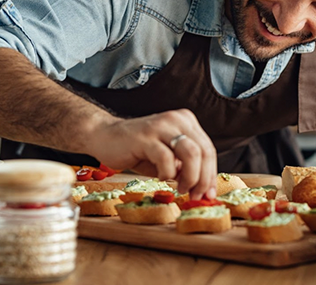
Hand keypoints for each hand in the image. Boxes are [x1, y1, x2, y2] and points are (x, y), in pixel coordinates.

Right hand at [87, 109, 217, 199]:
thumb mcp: (167, 158)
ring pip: (191, 153)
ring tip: (181, 189)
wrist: (104, 137)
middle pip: (204, 151)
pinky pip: (167, 158)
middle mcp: (176, 120)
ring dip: (191, 177)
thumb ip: (185, 167)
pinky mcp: (146, 137)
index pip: (208, 149)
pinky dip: (168, 174)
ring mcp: (161, 126)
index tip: (208, 194)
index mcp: (185, 121)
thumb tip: (204, 188)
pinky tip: (161, 178)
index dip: (211, 174)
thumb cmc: (137, 150)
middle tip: (196, 195)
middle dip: (204, 179)